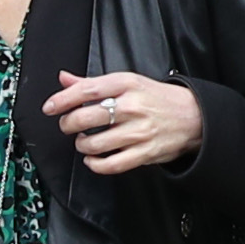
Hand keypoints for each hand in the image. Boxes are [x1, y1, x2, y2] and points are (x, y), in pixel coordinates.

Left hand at [42, 69, 201, 175]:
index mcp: (127, 84)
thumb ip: (93, 83)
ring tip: (83, 141)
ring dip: (81, 144)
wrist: (194, 117)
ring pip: (95, 143)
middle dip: (68, 124)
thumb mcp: (128, 83)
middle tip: (67, 126)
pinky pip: (112, 164)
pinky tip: (92, 159)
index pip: (87, 90)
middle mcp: (132, 106)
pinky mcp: (145, 153)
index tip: (50, 107)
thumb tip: (63, 79)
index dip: (63, 99)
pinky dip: (95, 164)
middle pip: (86, 117)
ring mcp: (139, 131)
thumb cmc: (157, 99)